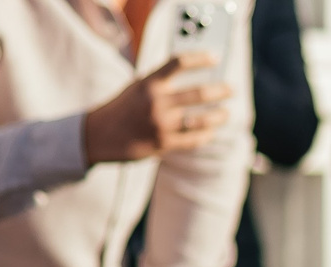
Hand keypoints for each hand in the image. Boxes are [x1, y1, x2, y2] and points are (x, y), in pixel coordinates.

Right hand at [81, 56, 230, 163]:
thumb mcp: (138, 87)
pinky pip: (193, 139)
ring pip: (200, 119)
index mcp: (149, 83)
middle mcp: (157, 102)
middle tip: (231, 89)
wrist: (100, 135)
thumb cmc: (122, 108)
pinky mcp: (164, 144)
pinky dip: (206, 135)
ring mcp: (161, 124)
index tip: (215, 58)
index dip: (200, 58)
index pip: (179, 63)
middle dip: (220, 91)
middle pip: (198, 93)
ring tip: (226, 113)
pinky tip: (212, 132)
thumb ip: (161, 82)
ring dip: (218, 116)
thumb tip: (190, 77)